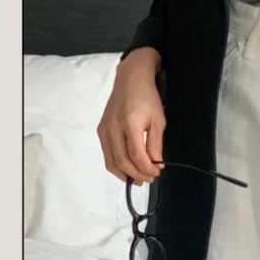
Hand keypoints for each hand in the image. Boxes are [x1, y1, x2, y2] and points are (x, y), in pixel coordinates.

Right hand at [97, 48, 165, 185]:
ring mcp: (104, 129)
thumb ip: (155, 143)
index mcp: (130, 123)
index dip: (146, 168)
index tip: (157, 173)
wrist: (130, 79)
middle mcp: (113, 128)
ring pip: (110, 161)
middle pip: (121, 161)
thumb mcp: (158, 120)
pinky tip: (127, 168)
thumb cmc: (148, 98)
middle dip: (136, 174)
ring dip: (124, 174)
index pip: (136, 155)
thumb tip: (156, 164)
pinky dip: (116, 165)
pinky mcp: (101, 130)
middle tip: (149, 179)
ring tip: (138, 179)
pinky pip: (106, 153)